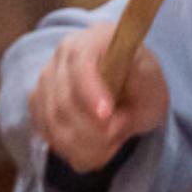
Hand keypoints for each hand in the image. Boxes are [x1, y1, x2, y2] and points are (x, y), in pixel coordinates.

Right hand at [28, 22, 169, 172]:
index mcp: (92, 41)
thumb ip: (136, 102)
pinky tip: (98, 148)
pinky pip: (49, 135)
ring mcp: (45, 81)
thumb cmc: (142, 79)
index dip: (91, 93)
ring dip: (87, 144)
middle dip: (94, 129)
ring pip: (54, 123)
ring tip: (114, 142)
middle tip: (121, 134)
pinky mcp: (38, 104)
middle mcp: (61, 58)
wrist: (127, 80)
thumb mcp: (153, 87)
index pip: (81, 66)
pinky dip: (74, 150)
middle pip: (64, 102)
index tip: (107, 116)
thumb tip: (107, 124)